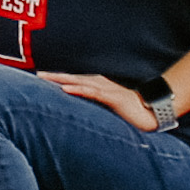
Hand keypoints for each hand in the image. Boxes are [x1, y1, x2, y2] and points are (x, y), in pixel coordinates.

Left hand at [42, 70, 160, 131]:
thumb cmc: (130, 113)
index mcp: (98, 87)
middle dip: (54, 76)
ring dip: (61, 79)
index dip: (57, 80)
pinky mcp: (113, 98)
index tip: (40, 79)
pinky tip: (65, 89)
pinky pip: (93, 92)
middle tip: (36, 74)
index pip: (74, 82)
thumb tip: (78, 115)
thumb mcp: (107, 111)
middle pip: (72, 79)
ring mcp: (107, 90)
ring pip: (79, 82)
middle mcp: (100, 85)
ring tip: (44, 78)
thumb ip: (94, 109)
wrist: (152, 114)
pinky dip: (78, 89)